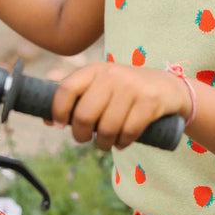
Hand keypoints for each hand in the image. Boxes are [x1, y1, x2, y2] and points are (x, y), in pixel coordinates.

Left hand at [51, 62, 191, 149]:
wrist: (168, 88)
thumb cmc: (125, 92)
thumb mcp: (100, 86)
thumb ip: (75, 96)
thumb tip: (46, 120)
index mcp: (95, 70)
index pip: (66, 89)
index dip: (58, 111)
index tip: (60, 124)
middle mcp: (112, 75)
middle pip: (85, 115)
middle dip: (82, 135)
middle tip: (86, 139)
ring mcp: (132, 87)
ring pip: (108, 128)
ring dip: (104, 144)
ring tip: (106, 143)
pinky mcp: (150, 101)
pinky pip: (129, 132)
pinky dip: (123, 143)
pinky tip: (123, 142)